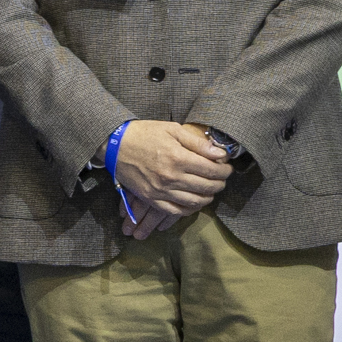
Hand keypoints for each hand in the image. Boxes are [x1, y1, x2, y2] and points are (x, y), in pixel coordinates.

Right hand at [111, 119, 233, 226]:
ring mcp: (160, 190)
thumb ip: (197, 143)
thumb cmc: (144, 133)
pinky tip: (194, 203)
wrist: (114, 144)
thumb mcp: (172, 130)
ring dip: (208, 197)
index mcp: (178, 158)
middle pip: (206, 187)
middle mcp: (171, 177)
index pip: (212, 170)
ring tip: (211, 190)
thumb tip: (220, 154)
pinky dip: (189, 210)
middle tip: (222, 179)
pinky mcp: (150, 198)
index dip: (225, 171)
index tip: (227, 168)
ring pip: (194, 201)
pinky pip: (175, 211)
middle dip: (220, 184)